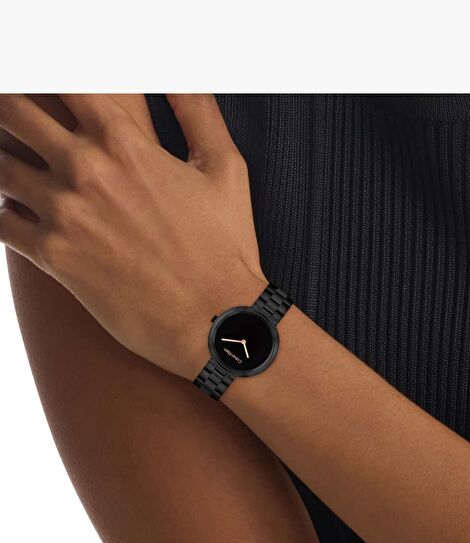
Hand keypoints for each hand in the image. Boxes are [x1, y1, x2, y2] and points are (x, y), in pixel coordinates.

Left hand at [0, 94, 265, 378]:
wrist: (213, 319)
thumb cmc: (224, 245)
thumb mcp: (224, 167)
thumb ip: (196, 109)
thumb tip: (175, 73)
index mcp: (123, 140)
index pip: (60, 81)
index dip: (45, 74)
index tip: (46, 84)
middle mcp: (84, 169)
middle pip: (14, 112)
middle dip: (11, 109)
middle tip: (19, 122)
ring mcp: (63, 214)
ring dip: (3, 159)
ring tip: (19, 166)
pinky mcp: (52, 257)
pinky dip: (2, 210)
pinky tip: (18, 211)